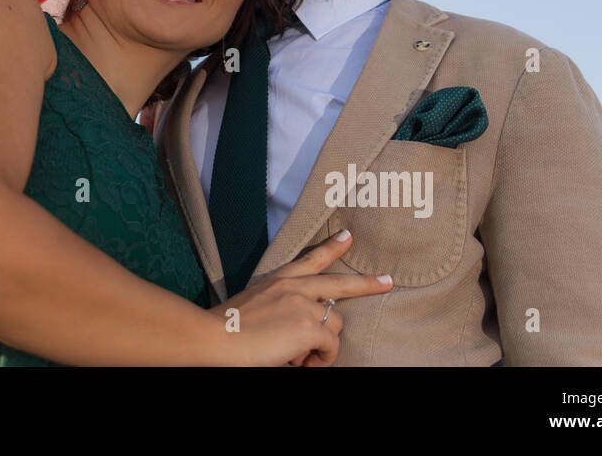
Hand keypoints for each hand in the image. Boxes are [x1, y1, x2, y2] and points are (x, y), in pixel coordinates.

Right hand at [205, 230, 392, 365]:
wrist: (214, 338)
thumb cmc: (226, 329)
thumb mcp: (255, 308)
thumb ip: (280, 309)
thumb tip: (303, 328)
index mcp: (276, 280)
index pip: (309, 259)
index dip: (330, 248)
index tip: (347, 236)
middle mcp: (292, 287)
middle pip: (338, 283)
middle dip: (366, 283)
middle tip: (387, 281)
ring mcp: (302, 304)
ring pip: (334, 326)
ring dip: (324, 347)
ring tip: (301, 361)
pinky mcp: (308, 326)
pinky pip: (330, 346)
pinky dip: (321, 360)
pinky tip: (302, 364)